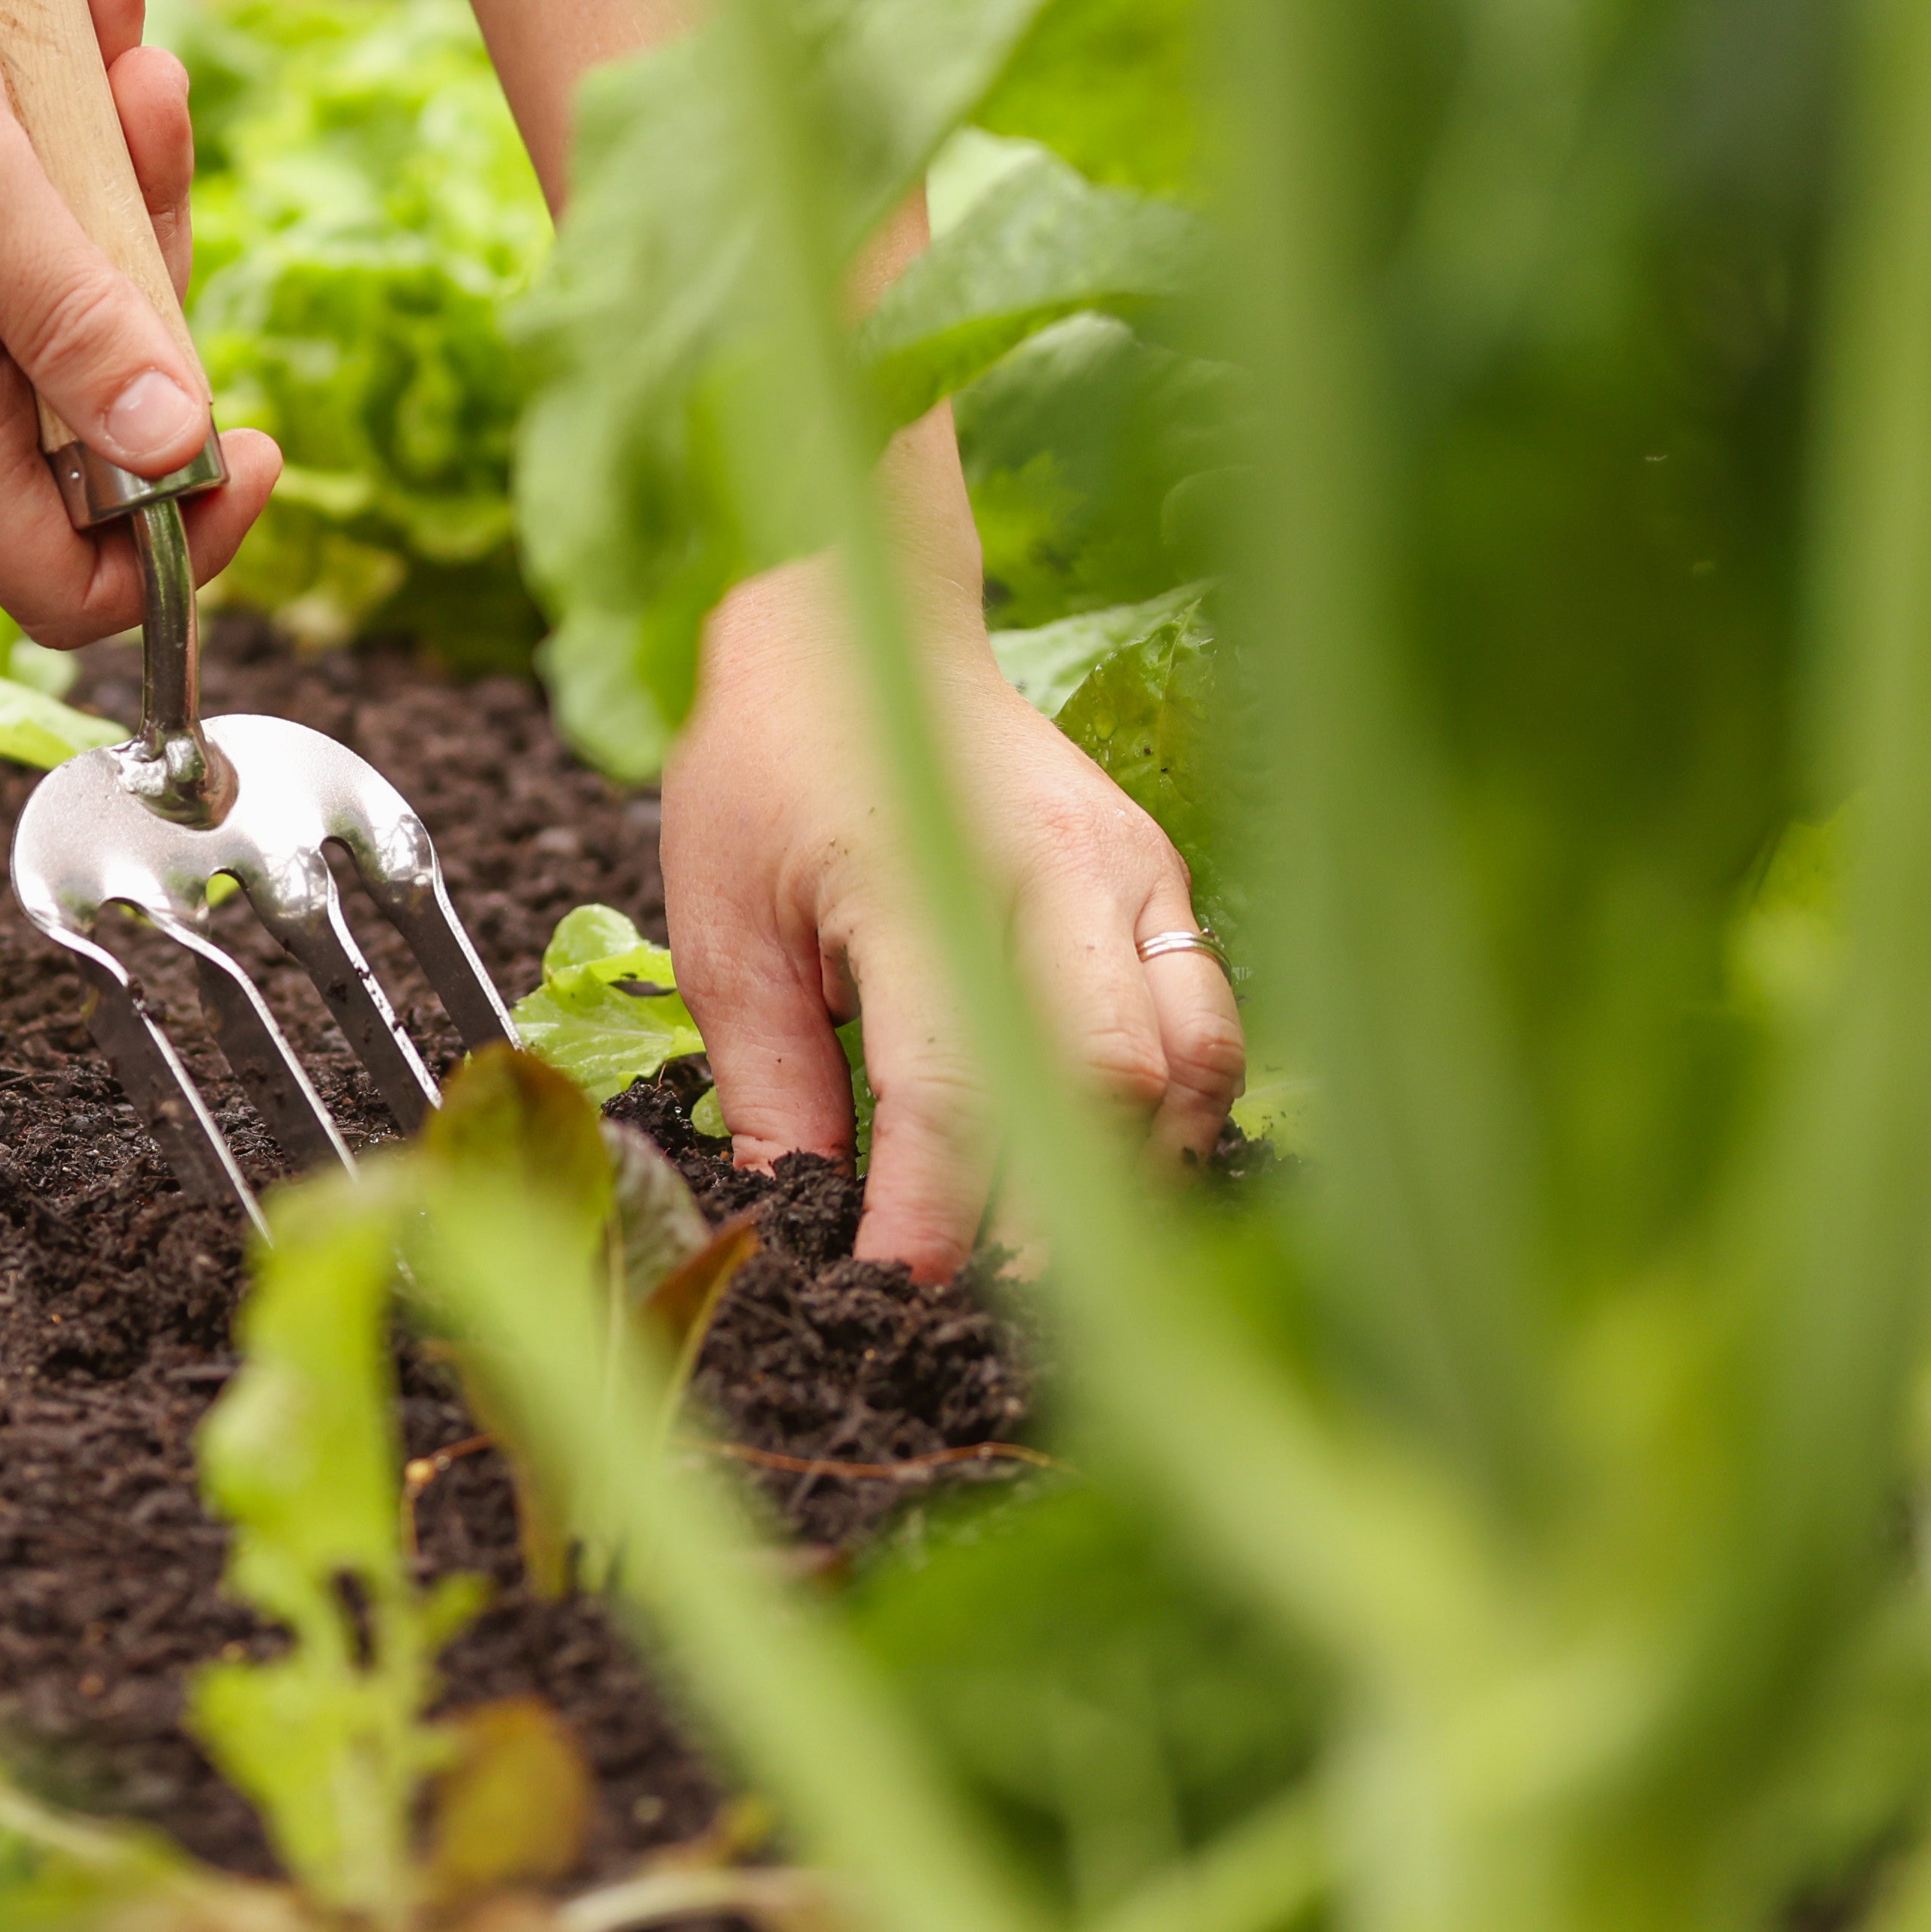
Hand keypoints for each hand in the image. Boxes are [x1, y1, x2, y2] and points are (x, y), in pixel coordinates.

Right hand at [0, 0, 279, 646]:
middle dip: (151, 253)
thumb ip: (77, 326)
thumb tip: (174, 453)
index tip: (261, 442)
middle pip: (96, 406)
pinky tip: (80, 4)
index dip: (182, 540)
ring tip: (116, 17)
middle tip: (153, 94)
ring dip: (117, 159)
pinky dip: (61, 131)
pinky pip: (15, 226)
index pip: (67, 581)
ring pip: (66, 293)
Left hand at [661, 414, 1244, 1279]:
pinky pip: (1208, 1025)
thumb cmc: (769, 771)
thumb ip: (766, 1076)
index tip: (889, 1298)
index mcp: (922, 869)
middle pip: (1103, 1083)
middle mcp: (1056, 868)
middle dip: (1055, 1216)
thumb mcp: (722, 923)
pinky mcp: (1163, 882)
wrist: (853, 624)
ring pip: (1188, 1063)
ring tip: (1059, 1258)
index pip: (950, 1086)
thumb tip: (802, 1212)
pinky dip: (1176, 1117)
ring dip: (1135, 1177)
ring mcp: (1131, 870)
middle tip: (990, 1306)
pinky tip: (1112, 1173)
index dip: (931, 1215)